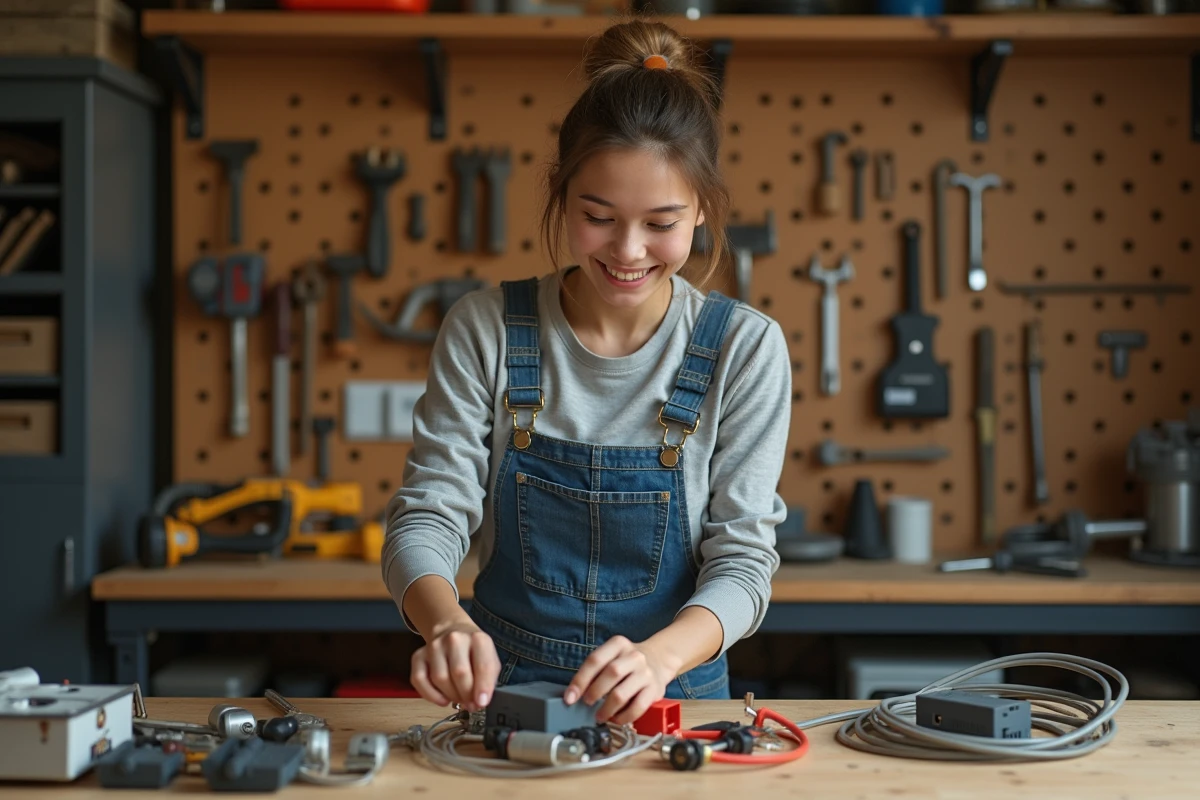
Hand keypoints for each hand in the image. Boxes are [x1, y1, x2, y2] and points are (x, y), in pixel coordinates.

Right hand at [410, 622, 499, 711]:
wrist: (453, 633)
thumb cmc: (473, 652)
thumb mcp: (490, 660)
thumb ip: (488, 681)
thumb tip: (479, 702)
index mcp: (478, 639)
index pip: (483, 666)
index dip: (483, 688)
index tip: (481, 702)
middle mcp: (455, 639)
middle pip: (459, 673)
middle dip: (466, 695)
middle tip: (470, 704)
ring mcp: (434, 646)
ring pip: (440, 678)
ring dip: (450, 695)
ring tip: (458, 697)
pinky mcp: (418, 655)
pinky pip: (419, 680)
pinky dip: (431, 695)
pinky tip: (442, 698)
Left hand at [564, 636, 678, 724]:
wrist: (658, 660)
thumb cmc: (627, 662)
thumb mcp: (612, 656)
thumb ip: (595, 671)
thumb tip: (574, 694)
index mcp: (619, 644)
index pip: (595, 660)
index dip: (580, 680)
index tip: (570, 697)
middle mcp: (634, 656)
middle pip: (610, 674)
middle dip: (594, 692)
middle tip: (587, 703)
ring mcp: (646, 673)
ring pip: (621, 694)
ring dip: (606, 709)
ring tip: (599, 716)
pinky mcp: (655, 690)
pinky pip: (637, 707)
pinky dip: (623, 717)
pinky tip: (616, 719)